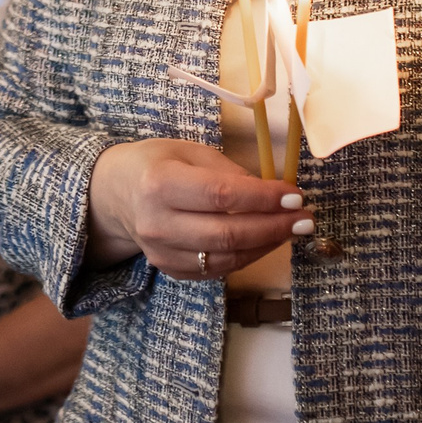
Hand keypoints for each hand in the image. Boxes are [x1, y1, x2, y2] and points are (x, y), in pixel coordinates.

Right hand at [84, 139, 307, 280]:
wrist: (115, 194)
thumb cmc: (157, 163)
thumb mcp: (189, 151)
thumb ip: (229, 171)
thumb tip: (273, 192)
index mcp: (160, 183)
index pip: (222, 195)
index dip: (264, 198)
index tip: (296, 196)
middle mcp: (157, 222)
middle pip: (227, 233)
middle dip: (274, 227)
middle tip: (306, 219)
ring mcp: (162, 253)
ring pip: (227, 258)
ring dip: (267, 245)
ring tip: (293, 230)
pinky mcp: (170, 271)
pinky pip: (218, 270)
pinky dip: (248, 257)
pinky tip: (266, 242)